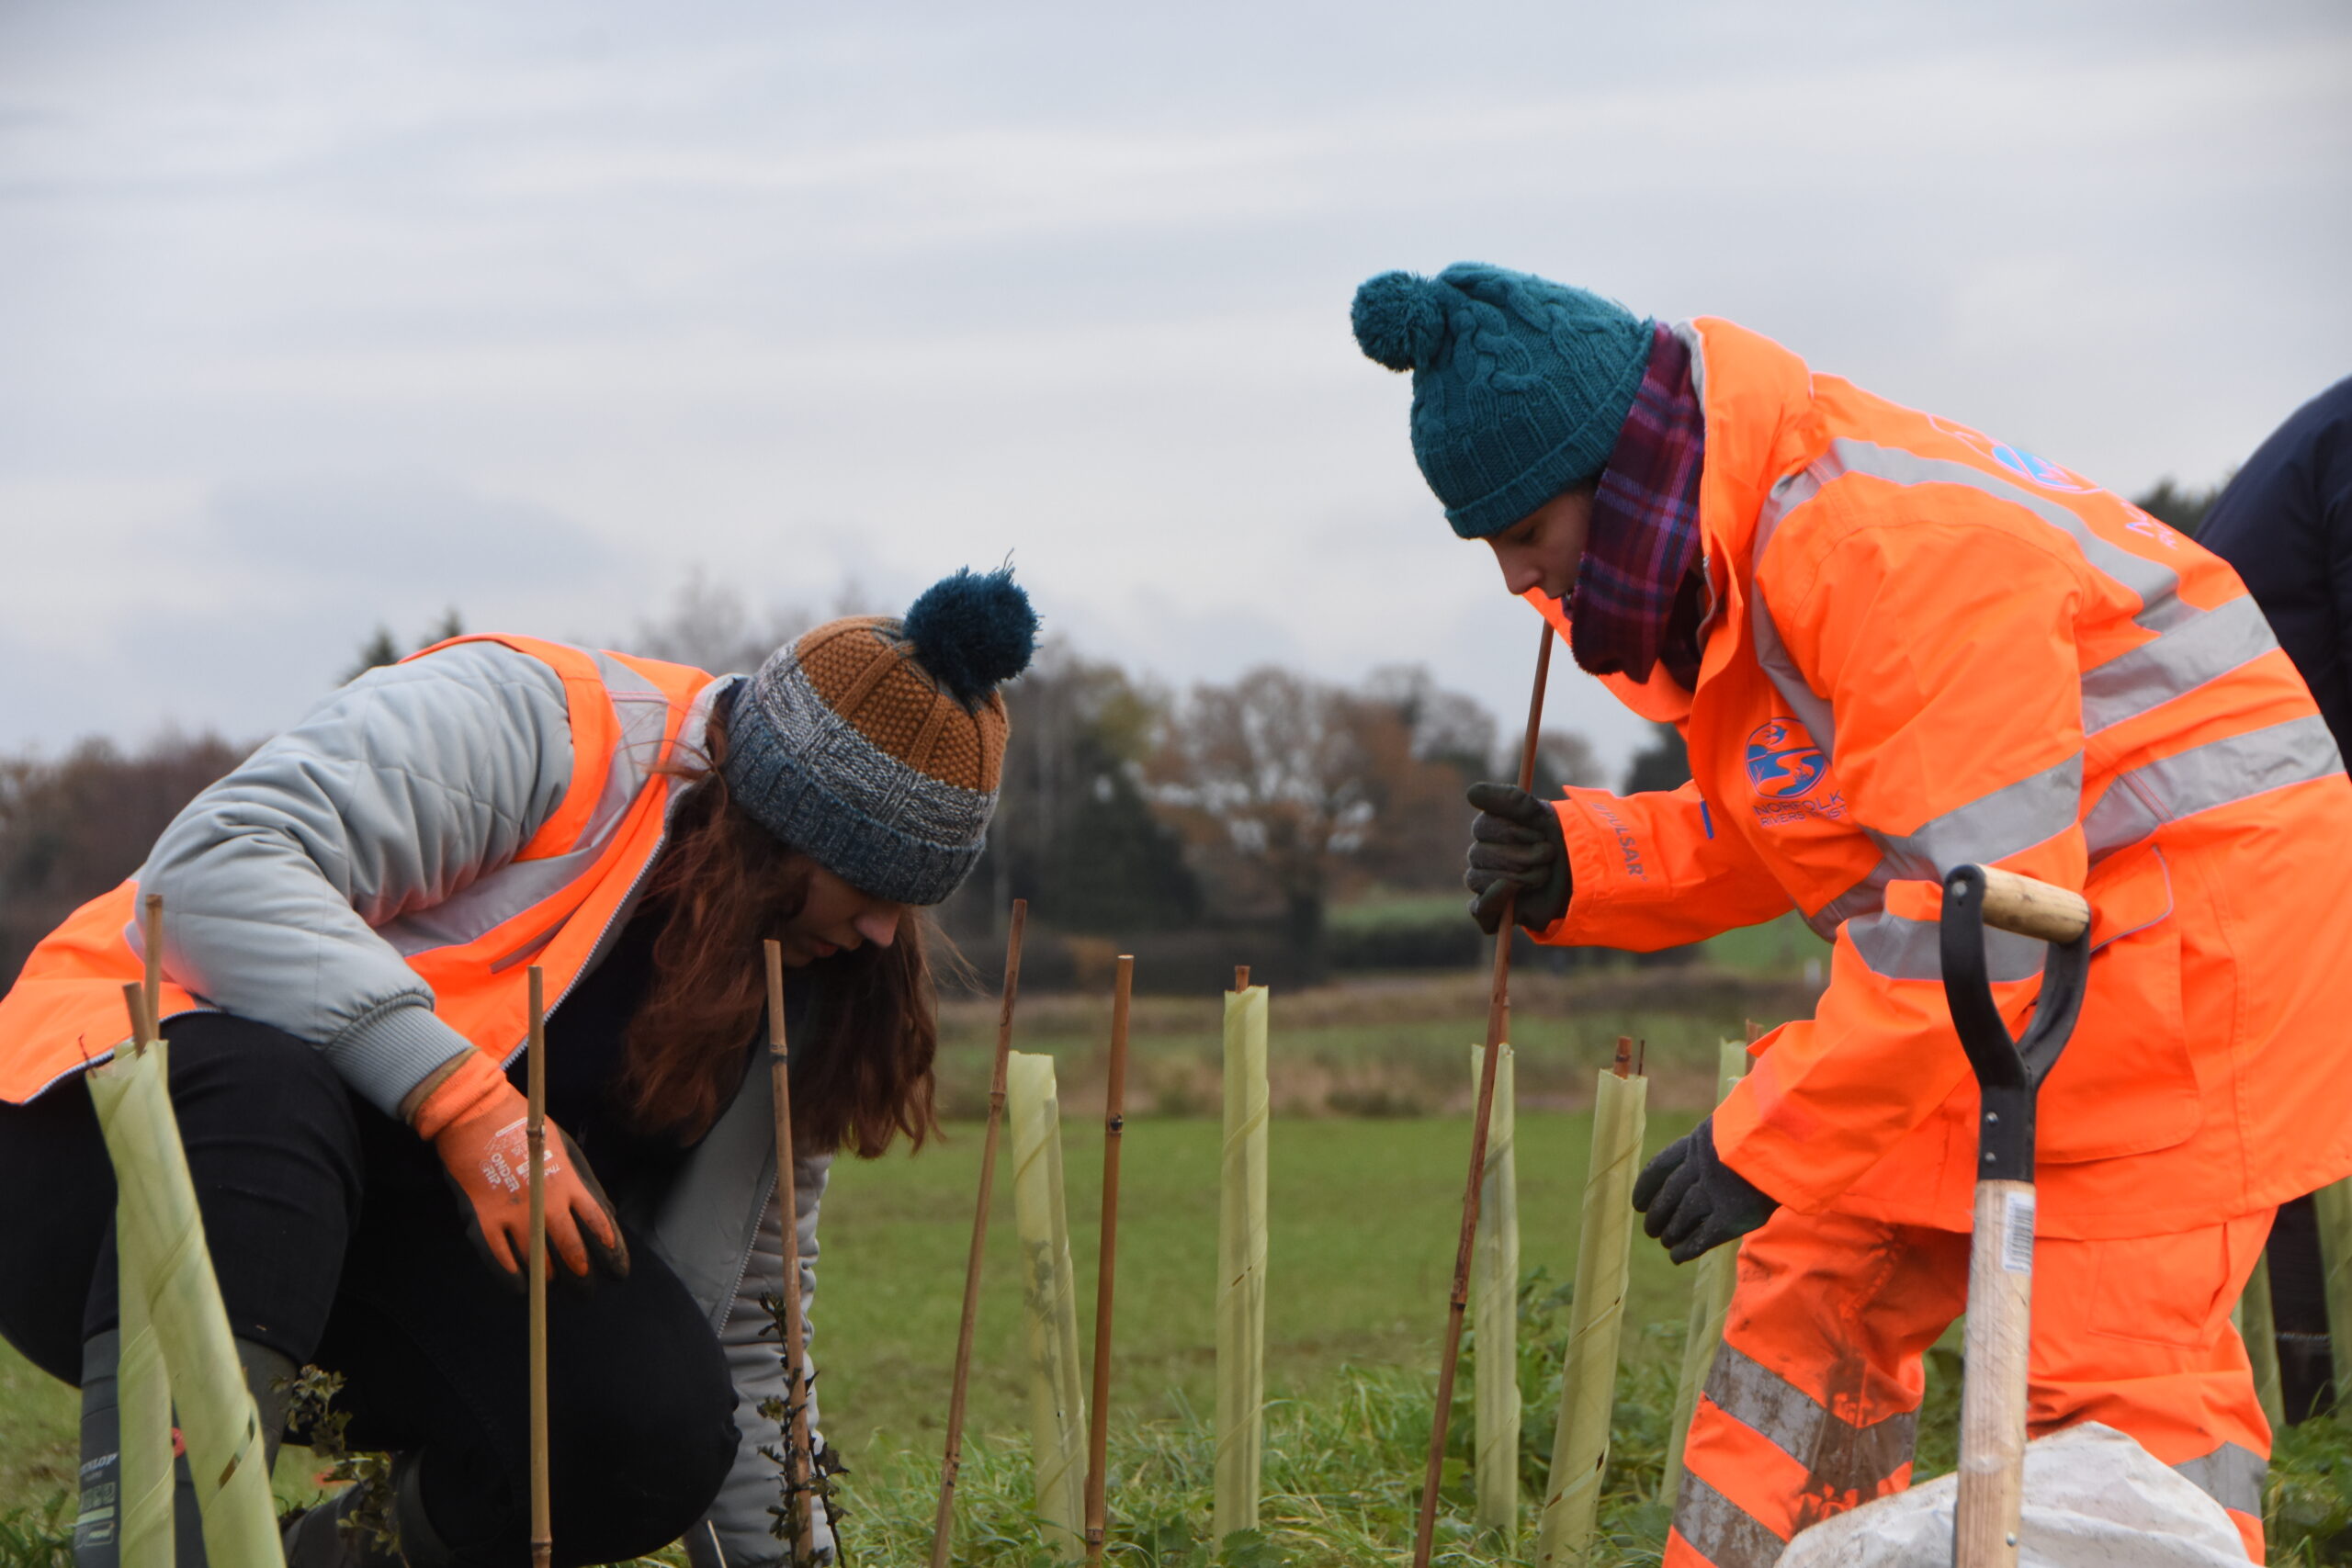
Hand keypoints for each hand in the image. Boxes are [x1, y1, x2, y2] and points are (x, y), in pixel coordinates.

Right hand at [412, 1052, 629, 1282]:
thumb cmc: (526, 1130)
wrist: (477, 1116)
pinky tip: (523, 1287)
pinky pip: (502, 1263)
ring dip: (550, 1279)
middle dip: (584, 1278)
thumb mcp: (566, 1149)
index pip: (599, 1227)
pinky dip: (515, 1280)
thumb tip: (606, 1213)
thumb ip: (585, 1183)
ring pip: (539, 1263)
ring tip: (554, 1284)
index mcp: (569, 1184)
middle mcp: (546, 1205)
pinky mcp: (484, 1222)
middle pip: (574, 1253)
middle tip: (587, 1292)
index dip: (612, 1254)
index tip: (617, 1271)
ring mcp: (514, 1216)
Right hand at [1463, 782, 1570, 933]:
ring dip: (1520, 876)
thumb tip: (1471, 793)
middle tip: (1548, 854)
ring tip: (1544, 874)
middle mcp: (1482, 856)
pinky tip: (1514, 890)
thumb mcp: (1539, 813)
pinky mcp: (1494, 910)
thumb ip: (1508, 799)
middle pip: (1480, 854)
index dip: (1512, 831)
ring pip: (1480, 879)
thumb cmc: (1560, 840)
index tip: (1538, 833)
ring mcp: (1486, 883)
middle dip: (1521, 855)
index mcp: (1488, 831)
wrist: (1583, 873)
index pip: (1482, 828)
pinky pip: (1480, 909)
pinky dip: (1494, 900)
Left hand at [1630, 1116, 1777, 1263]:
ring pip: (1681, 1218)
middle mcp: (1701, 1167)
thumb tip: (1709, 1166)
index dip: (1646, 1188)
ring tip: (1665, 1242)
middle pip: (1668, 1196)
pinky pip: (1701, 1237)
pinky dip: (1686, 1249)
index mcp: (1699, 1142)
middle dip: (1657, 1214)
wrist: (1794, 1142)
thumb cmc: (1774, 1133)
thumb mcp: (1740, 1128)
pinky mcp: (1731, 1216)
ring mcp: (1714, 1192)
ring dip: (1670, 1232)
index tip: (1638, 1204)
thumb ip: (1721, 1147)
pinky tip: (1677, 1257)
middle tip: (1650, 1229)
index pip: (1660, 1167)